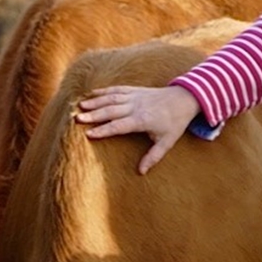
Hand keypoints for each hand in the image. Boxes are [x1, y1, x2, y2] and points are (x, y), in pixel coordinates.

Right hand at [75, 85, 199, 174]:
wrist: (183, 99)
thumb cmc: (174, 123)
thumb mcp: (167, 142)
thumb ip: (153, 157)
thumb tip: (141, 172)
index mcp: (142, 120)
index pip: (119, 126)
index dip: (104, 130)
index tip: (89, 134)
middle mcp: (136, 106)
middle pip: (111, 111)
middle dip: (94, 115)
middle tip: (77, 118)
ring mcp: (134, 96)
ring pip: (111, 98)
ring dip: (95, 102)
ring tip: (80, 106)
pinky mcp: (134, 90)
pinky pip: (116, 89)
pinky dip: (103, 91)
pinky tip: (91, 94)